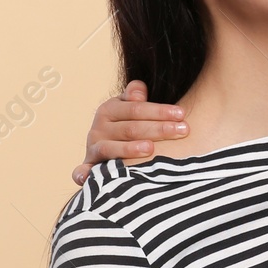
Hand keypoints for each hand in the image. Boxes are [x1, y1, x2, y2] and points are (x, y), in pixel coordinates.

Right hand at [71, 79, 187, 183]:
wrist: (103, 148)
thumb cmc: (126, 126)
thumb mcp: (129, 108)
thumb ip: (135, 97)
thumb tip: (139, 90)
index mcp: (109, 110)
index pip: (136, 109)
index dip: (159, 111)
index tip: (181, 114)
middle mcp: (99, 128)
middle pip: (130, 128)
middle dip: (158, 129)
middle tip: (182, 130)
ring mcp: (93, 148)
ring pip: (112, 148)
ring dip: (130, 149)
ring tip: (151, 149)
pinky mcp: (89, 166)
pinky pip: (85, 170)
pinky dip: (84, 173)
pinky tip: (89, 177)